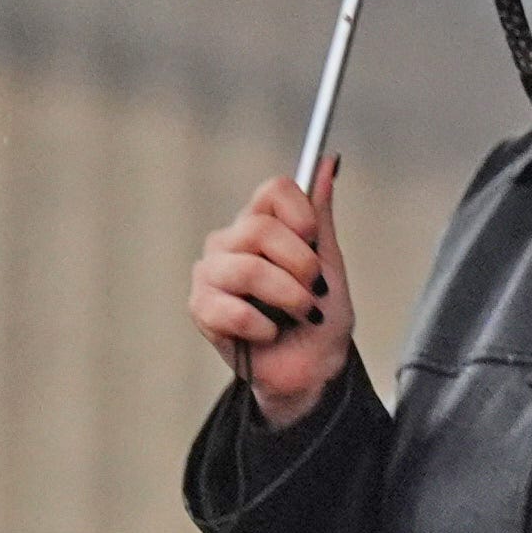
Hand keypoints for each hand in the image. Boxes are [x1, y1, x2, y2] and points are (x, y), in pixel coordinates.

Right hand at [193, 158, 351, 425]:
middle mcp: (230, 242)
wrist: (312, 368)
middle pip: (260, 228)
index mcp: (260, 224)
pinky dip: (264, 327)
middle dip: (301, 265)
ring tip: (300, 315)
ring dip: (288, 298)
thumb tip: (327, 164)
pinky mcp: (201, 308)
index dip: (302, 215)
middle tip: (313, 291)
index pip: (274, 190)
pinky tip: (269, 333)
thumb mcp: (330, 263)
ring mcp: (211, 273)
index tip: (316, 242)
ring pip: (249, 268)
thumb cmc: (319, 318)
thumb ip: (321, 216)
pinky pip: (233, 309)